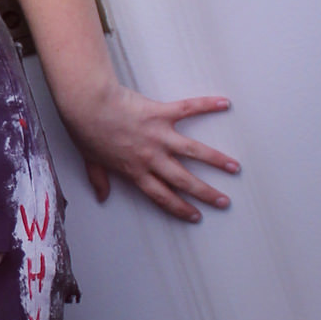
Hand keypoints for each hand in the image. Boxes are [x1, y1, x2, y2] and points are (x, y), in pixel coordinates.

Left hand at [64, 83, 238, 222]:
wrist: (87, 105)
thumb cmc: (86, 131)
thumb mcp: (91, 160)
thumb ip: (99, 180)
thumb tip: (101, 196)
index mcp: (135, 171)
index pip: (162, 196)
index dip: (180, 208)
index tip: (195, 215)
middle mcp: (152, 157)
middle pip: (183, 181)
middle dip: (206, 193)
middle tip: (223, 201)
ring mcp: (159, 136)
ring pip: (194, 151)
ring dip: (216, 160)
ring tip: (234, 167)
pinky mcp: (162, 113)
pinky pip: (189, 108)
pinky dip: (208, 105)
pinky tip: (225, 104)